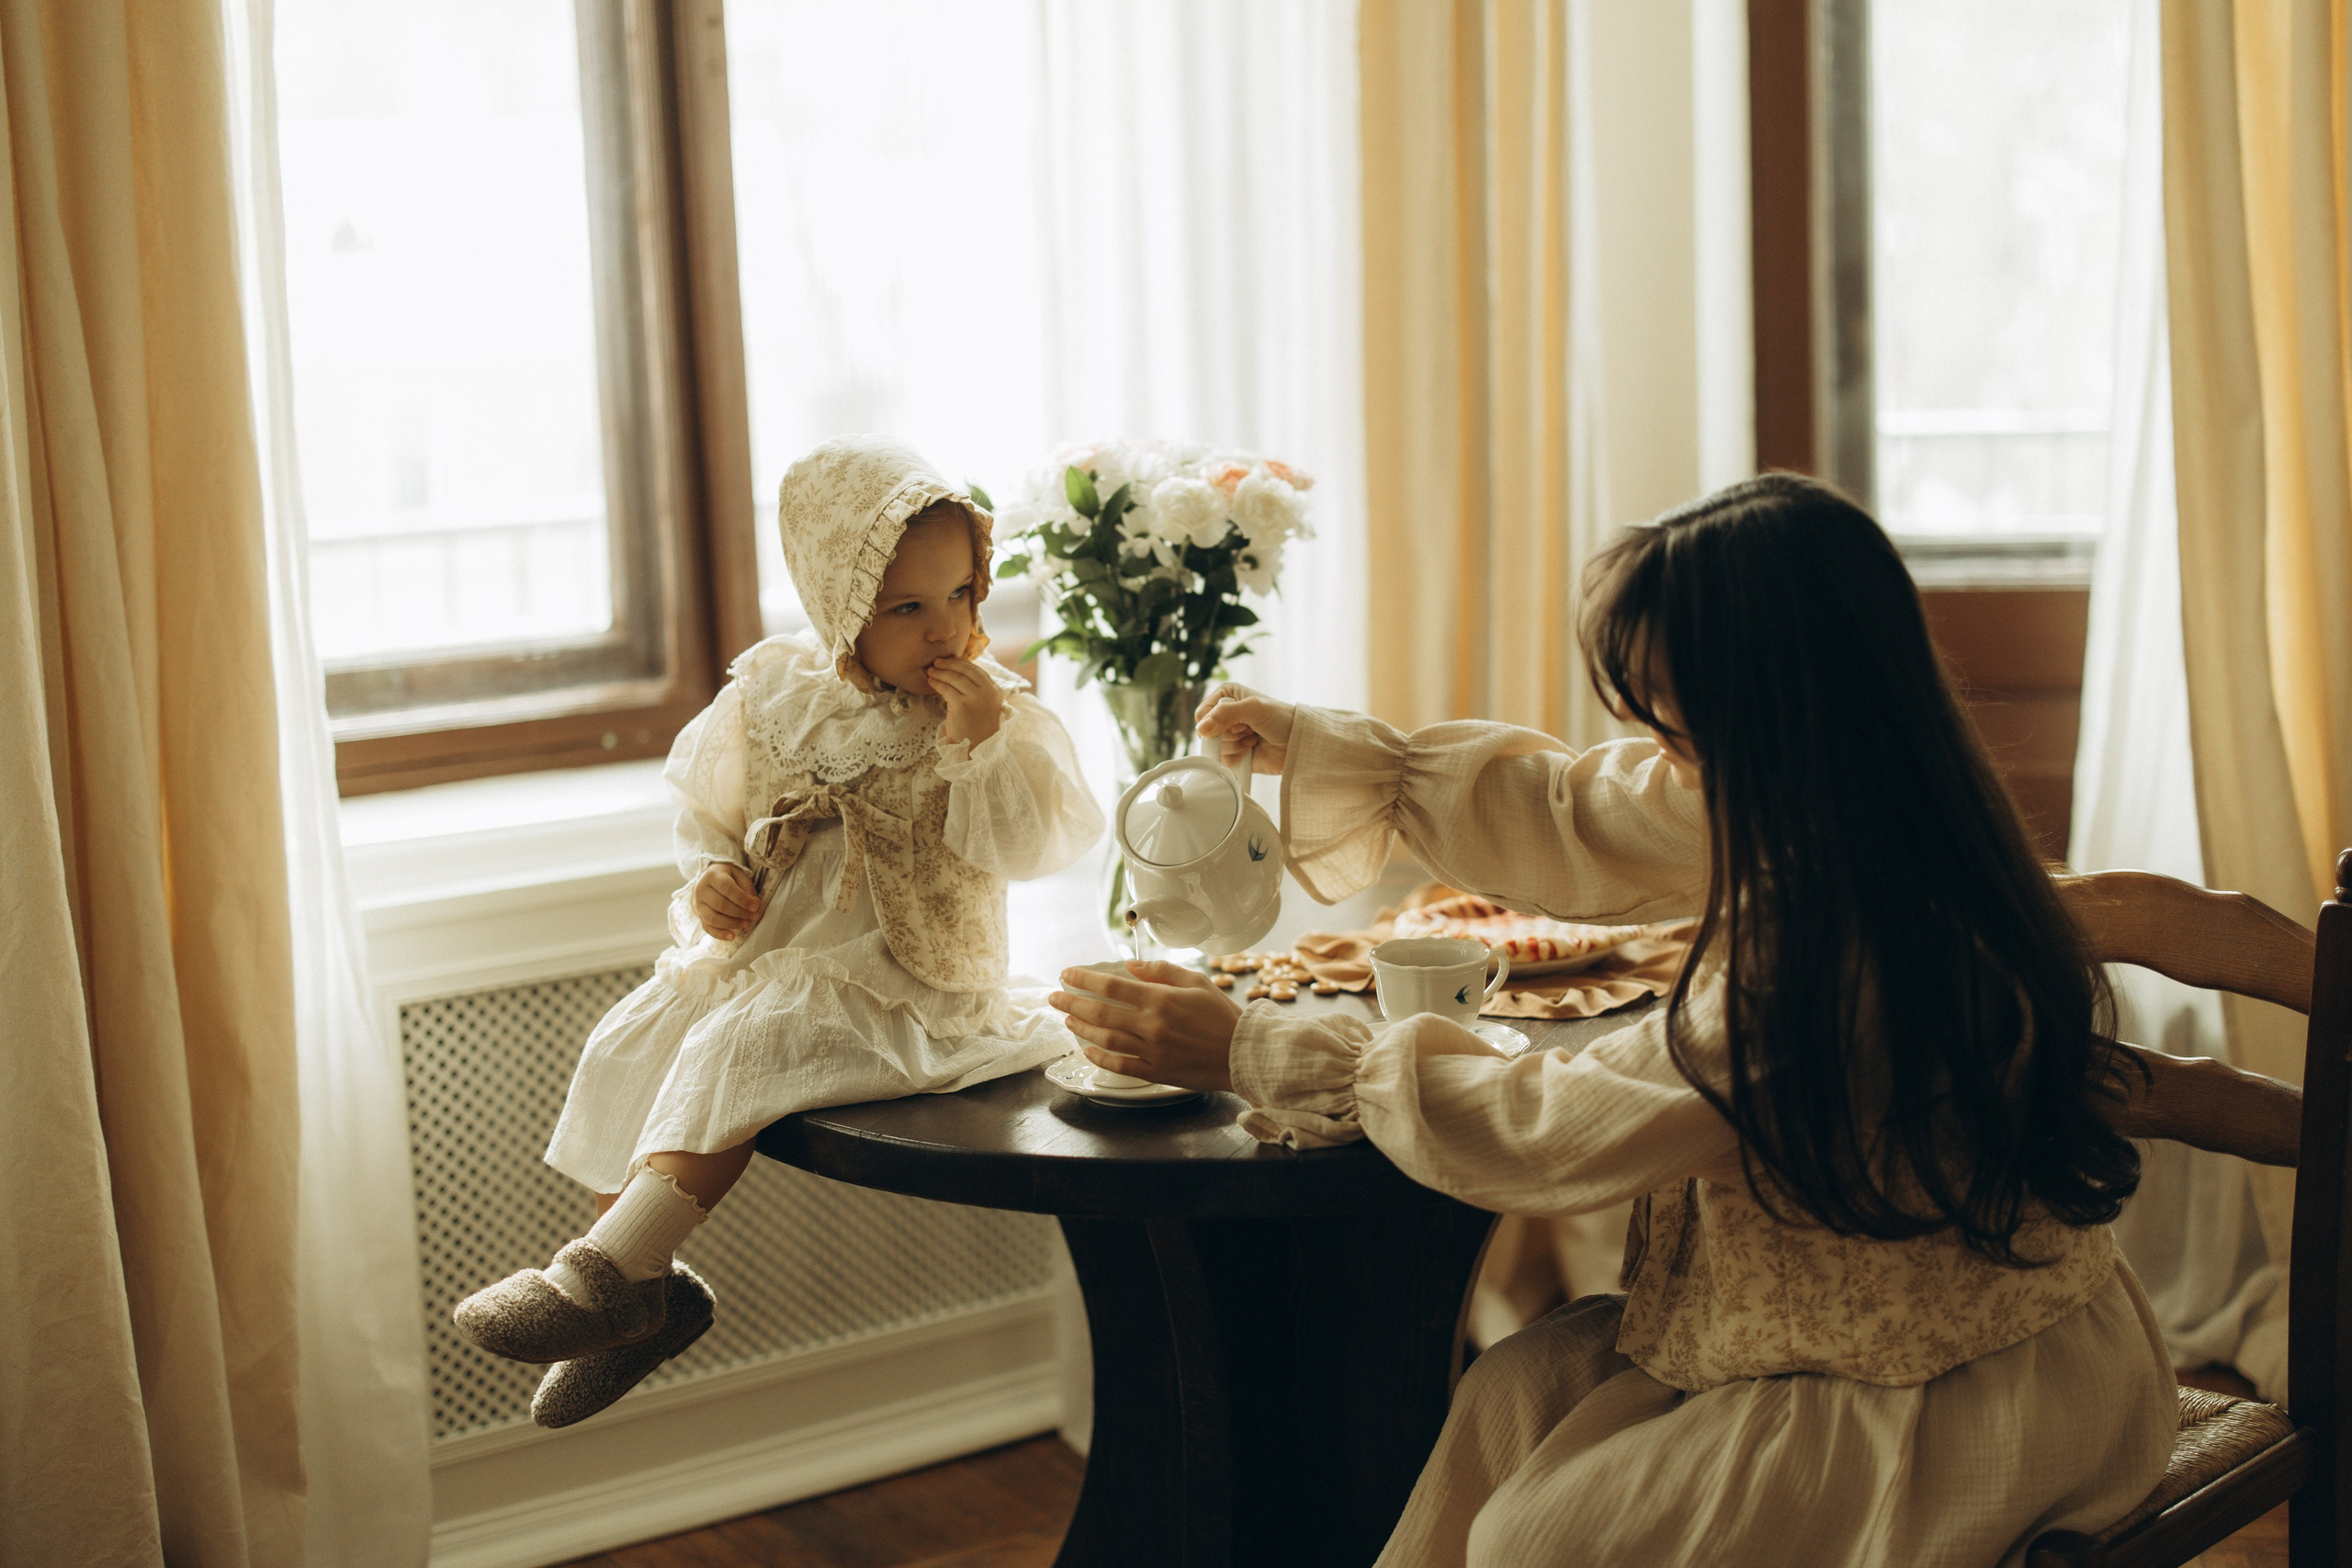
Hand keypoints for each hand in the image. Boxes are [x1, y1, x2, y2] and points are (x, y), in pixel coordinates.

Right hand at [691, 862, 761, 939]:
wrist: (711, 877)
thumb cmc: (729, 877)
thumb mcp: (740, 876)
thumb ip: (748, 890)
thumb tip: (755, 906)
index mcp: (713, 876)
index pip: (727, 888)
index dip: (742, 899)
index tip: (756, 906)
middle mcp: (702, 890)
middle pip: (720, 905)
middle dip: (740, 913)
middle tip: (754, 916)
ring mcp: (699, 904)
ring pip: (713, 918)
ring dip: (732, 923)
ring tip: (746, 924)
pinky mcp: (700, 916)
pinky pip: (707, 927)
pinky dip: (719, 934)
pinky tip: (732, 936)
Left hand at [930, 656, 1006, 744]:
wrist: (976, 749)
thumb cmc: (977, 728)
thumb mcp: (984, 706)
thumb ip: (979, 690)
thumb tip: (959, 672)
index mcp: (995, 690)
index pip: (977, 670)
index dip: (961, 663)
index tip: (950, 661)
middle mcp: (988, 692)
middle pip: (966, 670)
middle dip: (949, 663)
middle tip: (937, 661)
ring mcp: (976, 698)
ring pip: (955, 677)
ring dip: (940, 672)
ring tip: (931, 670)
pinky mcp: (962, 705)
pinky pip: (946, 688)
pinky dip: (937, 683)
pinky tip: (931, 682)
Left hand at [1051, 960, 1242, 1090]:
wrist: (1243, 1054)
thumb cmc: (1222, 1016)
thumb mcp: (1197, 982)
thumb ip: (1163, 971)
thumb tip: (1132, 966)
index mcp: (1161, 1000)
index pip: (1112, 987)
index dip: (1084, 979)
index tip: (1066, 974)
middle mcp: (1152, 1026)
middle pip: (1100, 1012)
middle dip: (1072, 1002)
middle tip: (1054, 997)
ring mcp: (1152, 1051)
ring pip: (1105, 1039)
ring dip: (1082, 1027)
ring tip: (1068, 1018)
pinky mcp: (1156, 1071)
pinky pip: (1120, 1065)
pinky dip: (1099, 1057)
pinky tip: (1087, 1048)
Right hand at [1194, 682, 1294, 774]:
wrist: (1298, 742)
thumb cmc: (1281, 718)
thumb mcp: (1253, 708)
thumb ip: (1225, 714)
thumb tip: (1202, 729)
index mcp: (1225, 696)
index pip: (1202, 714)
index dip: (1216, 722)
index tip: (1240, 720)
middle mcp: (1224, 714)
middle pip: (1206, 734)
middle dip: (1229, 734)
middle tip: (1249, 728)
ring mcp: (1228, 735)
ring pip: (1214, 749)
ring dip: (1236, 746)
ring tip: (1253, 738)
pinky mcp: (1233, 754)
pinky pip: (1222, 761)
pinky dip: (1236, 758)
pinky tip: (1251, 750)